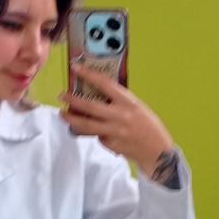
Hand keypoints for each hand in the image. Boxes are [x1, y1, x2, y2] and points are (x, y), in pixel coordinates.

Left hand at [60, 63, 175, 179]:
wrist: (156, 150)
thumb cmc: (147, 125)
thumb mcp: (136, 106)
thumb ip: (118, 101)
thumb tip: (97, 93)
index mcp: (128, 102)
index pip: (104, 84)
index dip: (88, 74)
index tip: (76, 68)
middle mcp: (120, 116)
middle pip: (89, 106)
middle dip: (72, 100)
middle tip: (62, 96)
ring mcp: (113, 131)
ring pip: (86, 125)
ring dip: (72, 119)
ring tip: (64, 114)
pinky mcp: (110, 144)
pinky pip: (96, 135)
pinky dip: (92, 132)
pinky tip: (93, 130)